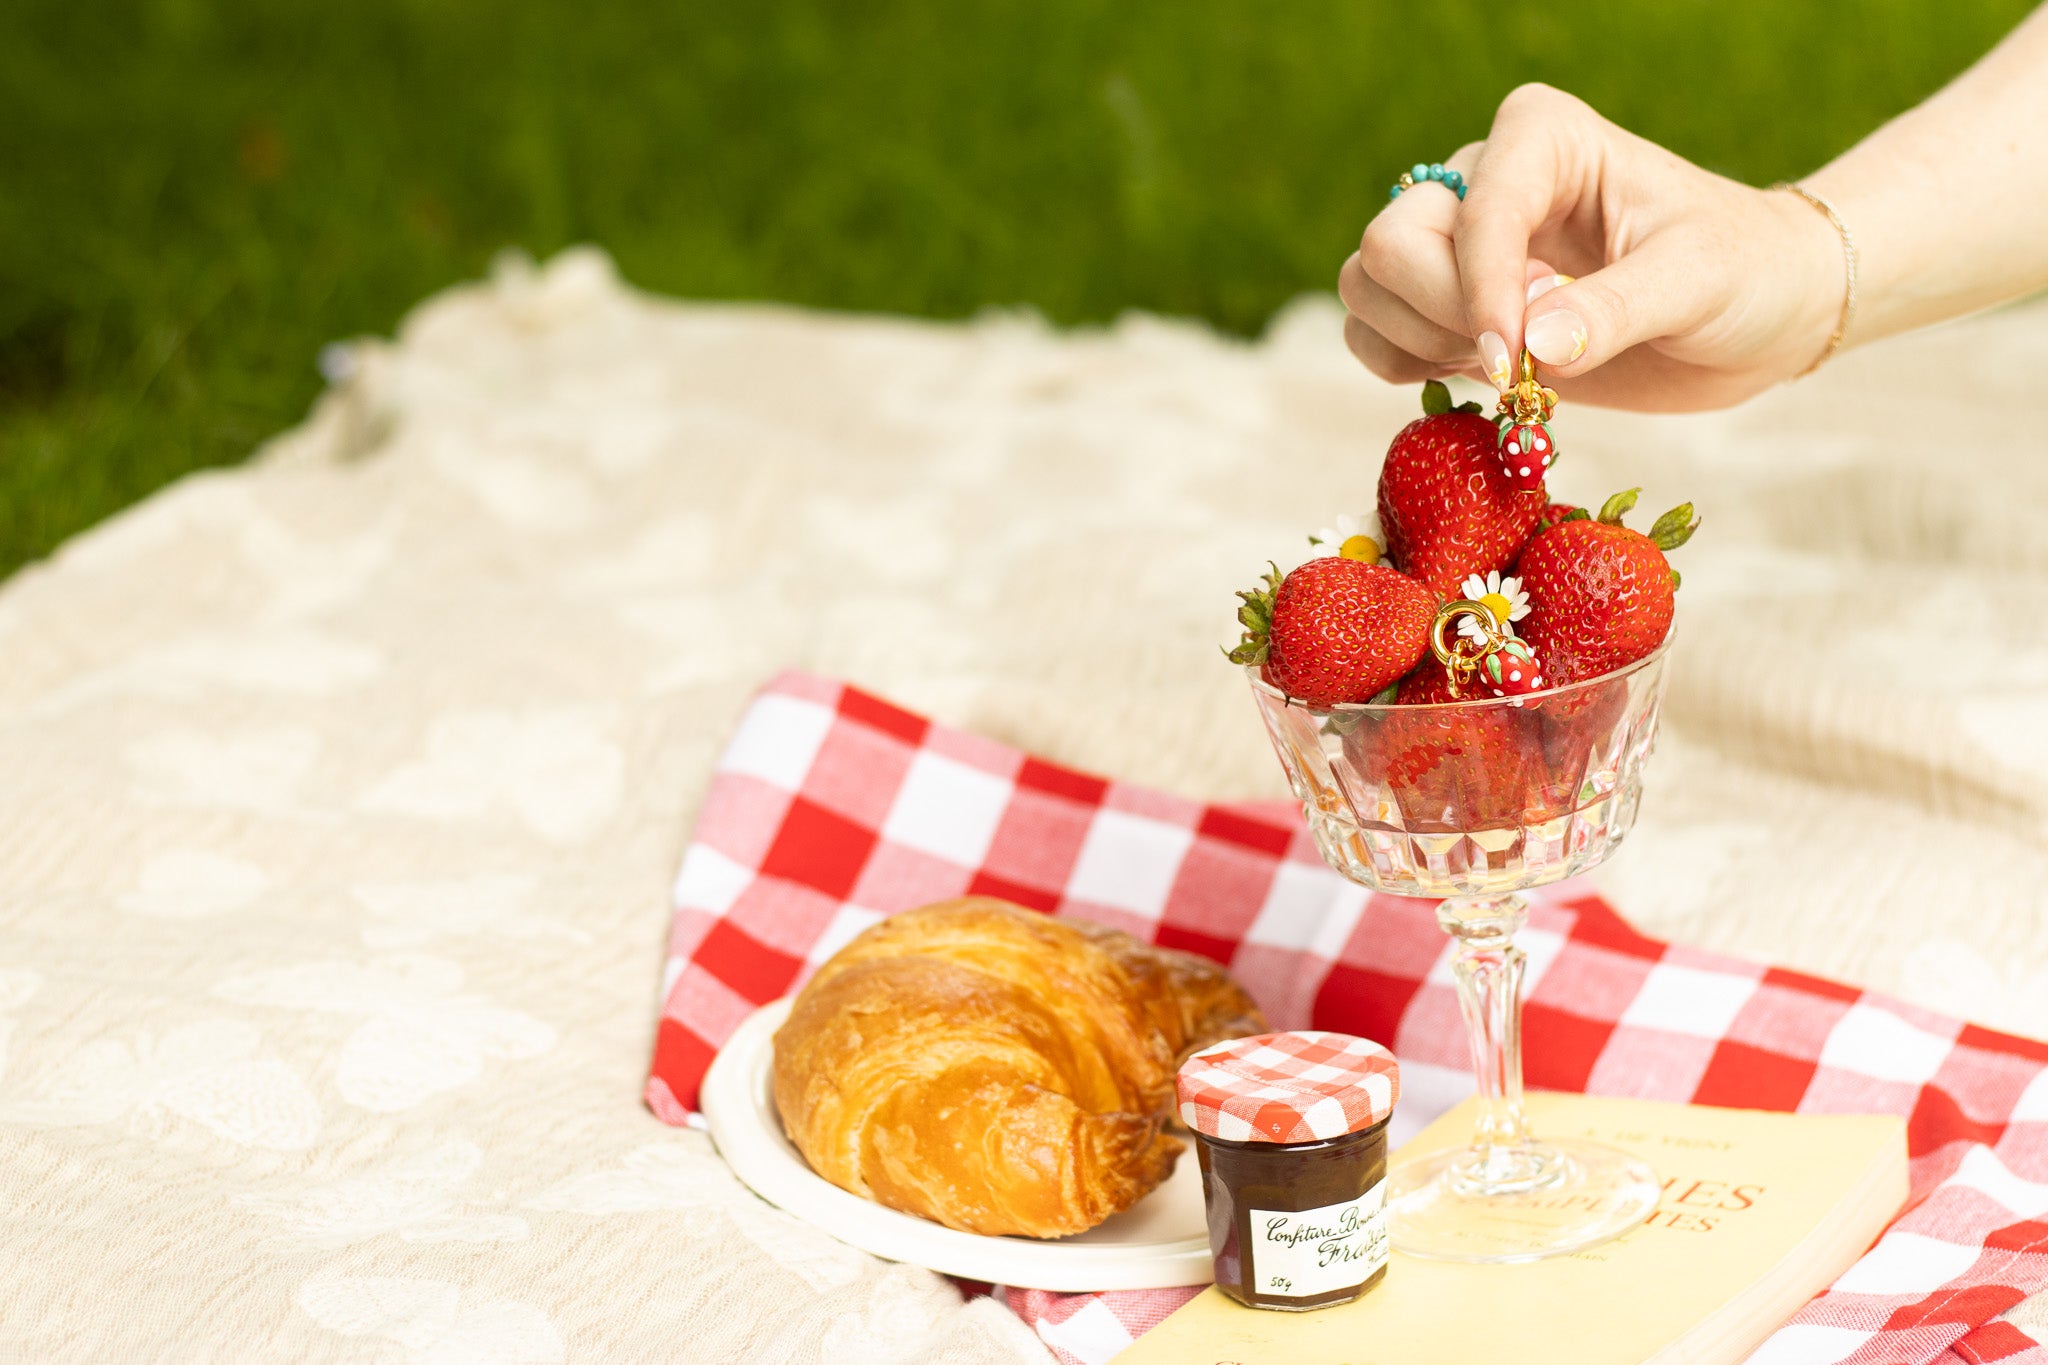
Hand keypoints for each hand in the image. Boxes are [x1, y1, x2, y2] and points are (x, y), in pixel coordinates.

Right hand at [1338, 84, 1845, 412]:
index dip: (1482, 293)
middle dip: (1442, 316)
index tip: (1519, 365)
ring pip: (1368, 288)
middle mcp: (1483, 178)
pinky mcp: (1449, 303)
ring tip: (1509, 367)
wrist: (1757, 311)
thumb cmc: (1741, 272)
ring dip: (1420, 343)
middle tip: (1519, 361)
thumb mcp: (1697, 283)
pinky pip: (1373, 334)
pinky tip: (1482, 379)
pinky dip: (1405, 367)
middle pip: (1391, 245)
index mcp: (1542, 139)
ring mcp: (1458, 242)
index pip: (1472, 211)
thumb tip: (1530, 350)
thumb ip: (1614, 313)